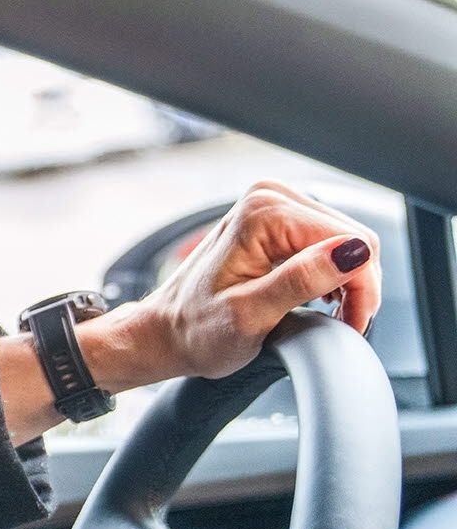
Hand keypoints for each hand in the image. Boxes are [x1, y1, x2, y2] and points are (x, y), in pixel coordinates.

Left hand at [82, 180, 382, 389]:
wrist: (166, 331)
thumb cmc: (197, 329)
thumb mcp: (250, 315)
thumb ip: (300, 281)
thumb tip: (352, 252)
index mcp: (263, 213)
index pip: (353, 243)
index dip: (362, 289)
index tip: (350, 324)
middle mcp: (270, 197)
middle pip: (355, 239)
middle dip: (357, 285)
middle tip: (341, 323)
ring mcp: (274, 205)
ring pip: (347, 243)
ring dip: (346, 282)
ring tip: (326, 314)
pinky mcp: (278, 221)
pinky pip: (329, 244)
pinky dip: (332, 275)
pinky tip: (317, 298)